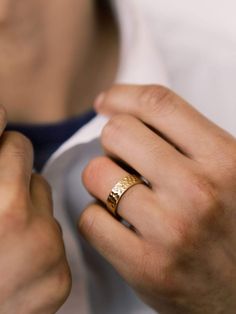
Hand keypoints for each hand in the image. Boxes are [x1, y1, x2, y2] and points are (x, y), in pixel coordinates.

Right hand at [0, 107, 70, 312]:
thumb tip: (2, 113)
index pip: (13, 143)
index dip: (3, 147)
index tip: (2, 150)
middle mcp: (18, 221)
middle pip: (32, 171)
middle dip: (14, 179)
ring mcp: (44, 252)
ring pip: (46, 206)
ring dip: (28, 213)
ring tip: (5, 239)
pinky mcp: (60, 280)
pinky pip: (56, 240)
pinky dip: (40, 245)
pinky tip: (18, 265)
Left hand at [80, 85, 235, 313]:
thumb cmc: (227, 223)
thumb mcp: (224, 170)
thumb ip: (183, 138)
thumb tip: (120, 106)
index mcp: (223, 159)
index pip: (158, 104)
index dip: (123, 96)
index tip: (105, 102)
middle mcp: (197, 191)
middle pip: (117, 133)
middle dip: (113, 143)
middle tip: (125, 161)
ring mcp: (170, 230)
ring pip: (96, 173)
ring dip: (101, 180)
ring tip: (122, 193)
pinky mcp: (145, 265)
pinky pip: (90, 218)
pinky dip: (97, 216)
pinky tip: (117, 224)